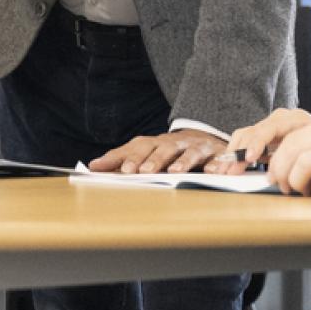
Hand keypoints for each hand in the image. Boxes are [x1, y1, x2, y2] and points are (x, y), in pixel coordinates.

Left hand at [89, 128, 230, 174]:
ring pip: (189, 152)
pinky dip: (215, 164)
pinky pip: (217, 158)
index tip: (111, 168)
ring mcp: (195, 146)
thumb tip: (93, 166)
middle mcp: (174, 142)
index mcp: (154, 143)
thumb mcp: (145, 153)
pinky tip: (210, 172)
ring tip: (174, 172)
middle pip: (161, 148)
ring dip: (181, 162)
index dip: (122, 157)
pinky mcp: (215, 153)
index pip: (136, 148)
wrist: (203, 137)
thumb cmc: (168, 151)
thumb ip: (121, 160)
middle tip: (137, 171)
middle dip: (150, 160)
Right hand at [209, 109, 310, 173]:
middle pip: (253, 131)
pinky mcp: (261, 133)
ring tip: (226, 171)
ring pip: (244, 135)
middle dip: (240, 153)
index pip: (271, 127)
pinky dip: (235, 153)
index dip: (258, 143)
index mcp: (297, 120)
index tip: (250, 158)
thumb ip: (300, 162)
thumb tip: (283, 178)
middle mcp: (281, 118)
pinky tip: (229, 166)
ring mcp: (270, 124)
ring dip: (234, 154)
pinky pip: (243, 139)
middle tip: (231, 170)